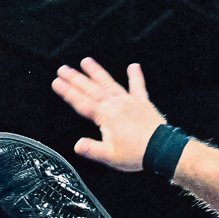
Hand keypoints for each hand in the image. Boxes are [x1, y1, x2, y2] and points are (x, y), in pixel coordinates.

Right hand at [51, 58, 166, 171]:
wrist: (161, 149)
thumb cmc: (137, 153)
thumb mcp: (110, 156)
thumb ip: (92, 149)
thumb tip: (78, 146)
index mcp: (105, 116)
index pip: (81, 102)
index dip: (67, 92)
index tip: (57, 83)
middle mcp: (115, 104)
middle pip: (91, 89)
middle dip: (75, 78)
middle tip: (63, 69)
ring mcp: (129, 101)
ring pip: (109, 83)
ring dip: (97, 72)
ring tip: (86, 61)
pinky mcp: (142, 103)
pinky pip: (138, 87)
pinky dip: (135, 76)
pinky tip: (133, 66)